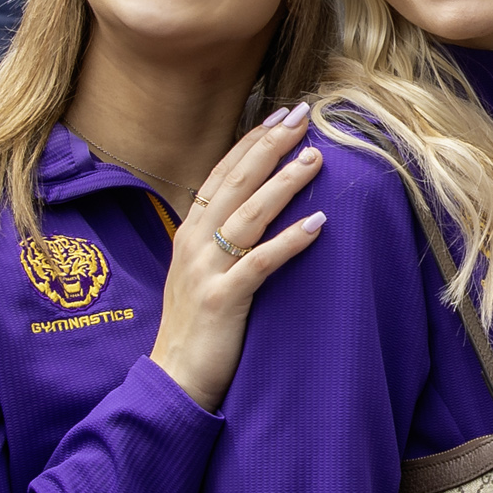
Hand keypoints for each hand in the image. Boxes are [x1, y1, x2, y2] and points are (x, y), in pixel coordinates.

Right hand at [149, 104, 329, 412]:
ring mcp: (205, 271)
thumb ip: (220, 239)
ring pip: (248, 216)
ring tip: (316, 159)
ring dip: (284, 184)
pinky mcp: (221, 300)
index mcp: (189, 233)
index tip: (281, 115)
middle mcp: (193, 244)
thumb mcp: (202, 271)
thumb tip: (256, 206)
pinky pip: (259, 263)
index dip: (250, 142)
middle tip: (302, 116)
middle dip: (269, 146)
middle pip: (234, 183)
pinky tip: (318, 225)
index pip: (220, 174)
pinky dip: (289, 242)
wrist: (174, 377)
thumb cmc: (198, 324)